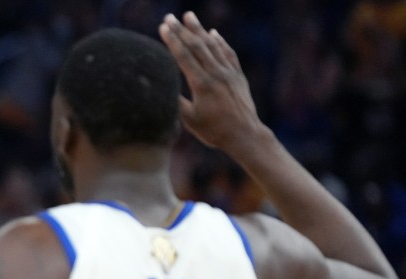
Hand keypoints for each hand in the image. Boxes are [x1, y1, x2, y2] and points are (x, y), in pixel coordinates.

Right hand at [158, 12, 265, 151]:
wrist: (245, 135)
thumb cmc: (214, 131)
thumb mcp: (190, 120)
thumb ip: (175, 102)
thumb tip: (160, 88)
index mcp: (201, 84)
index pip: (184, 56)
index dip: (172, 40)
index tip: (163, 27)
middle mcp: (216, 74)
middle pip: (197, 46)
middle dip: (182, 30)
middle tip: (170, 17)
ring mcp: (229, 73)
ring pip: (212, 46)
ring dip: (199, 29)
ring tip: (189, 16)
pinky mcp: (238, 76)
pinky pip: (228, 53)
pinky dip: (219, 42)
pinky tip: (213, 33)